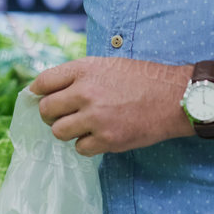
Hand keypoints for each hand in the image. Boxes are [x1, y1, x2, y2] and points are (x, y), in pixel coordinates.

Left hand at [30, 57, 190, 156]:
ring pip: (59, 132)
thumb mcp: (108, 65)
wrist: (174, 97)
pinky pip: (80, 148)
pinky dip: (87, 145)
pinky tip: (100, 136)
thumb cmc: (143, 79)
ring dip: (68, 131)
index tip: (41, 98)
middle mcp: (86, 92)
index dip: (39, 93)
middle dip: (51, 115)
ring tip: (84, 126)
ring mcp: (95, 117)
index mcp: (84, 69)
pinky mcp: (107, 139)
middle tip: (64, 116)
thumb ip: (80, 75)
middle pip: (46, 110)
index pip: (43, 82)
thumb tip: (50, 90)